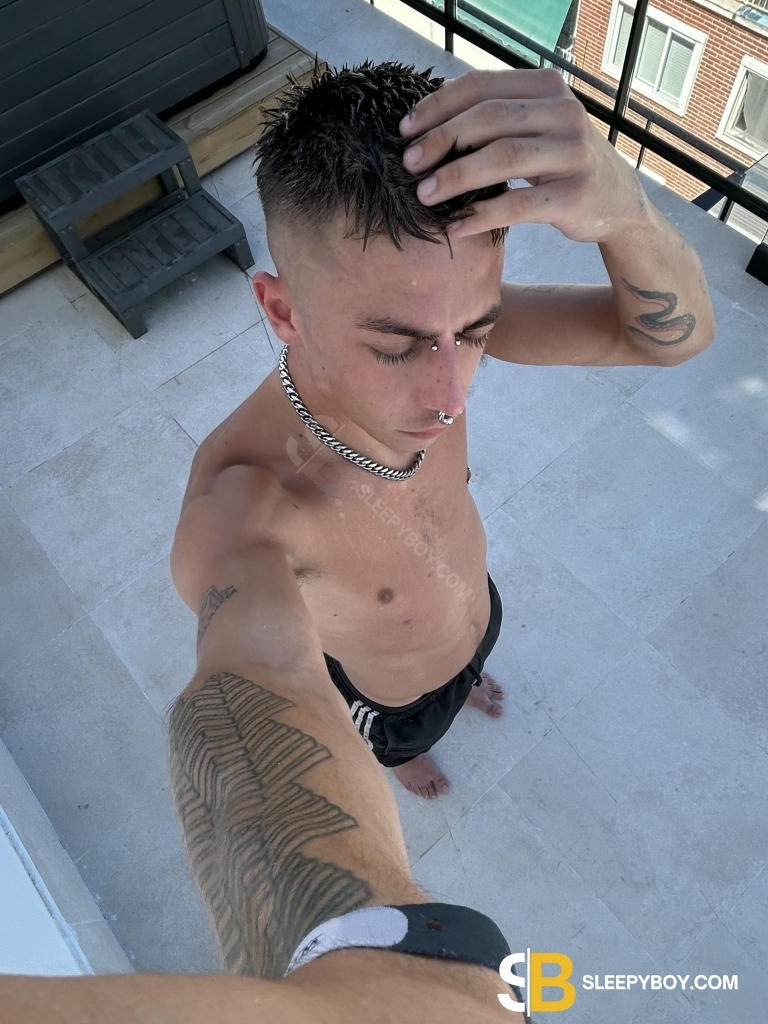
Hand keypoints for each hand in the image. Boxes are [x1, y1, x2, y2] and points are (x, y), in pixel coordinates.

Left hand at [399, 68, 647, 243]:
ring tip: (424, 194)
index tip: (405, 130)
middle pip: (489, 119)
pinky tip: (455, 227)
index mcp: (548, 88)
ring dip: (455, 176)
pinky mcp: (574, 196)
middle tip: (408, 164)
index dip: (438, 106)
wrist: (618, 203)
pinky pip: (517, 205)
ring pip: (502, 158)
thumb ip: (498, 115)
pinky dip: (480, 216)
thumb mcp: (536, 127)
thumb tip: (431, 115)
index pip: (482, 86)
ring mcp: (573, 154)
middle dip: (441, 140)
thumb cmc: (561, 162)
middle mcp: (564, 113)